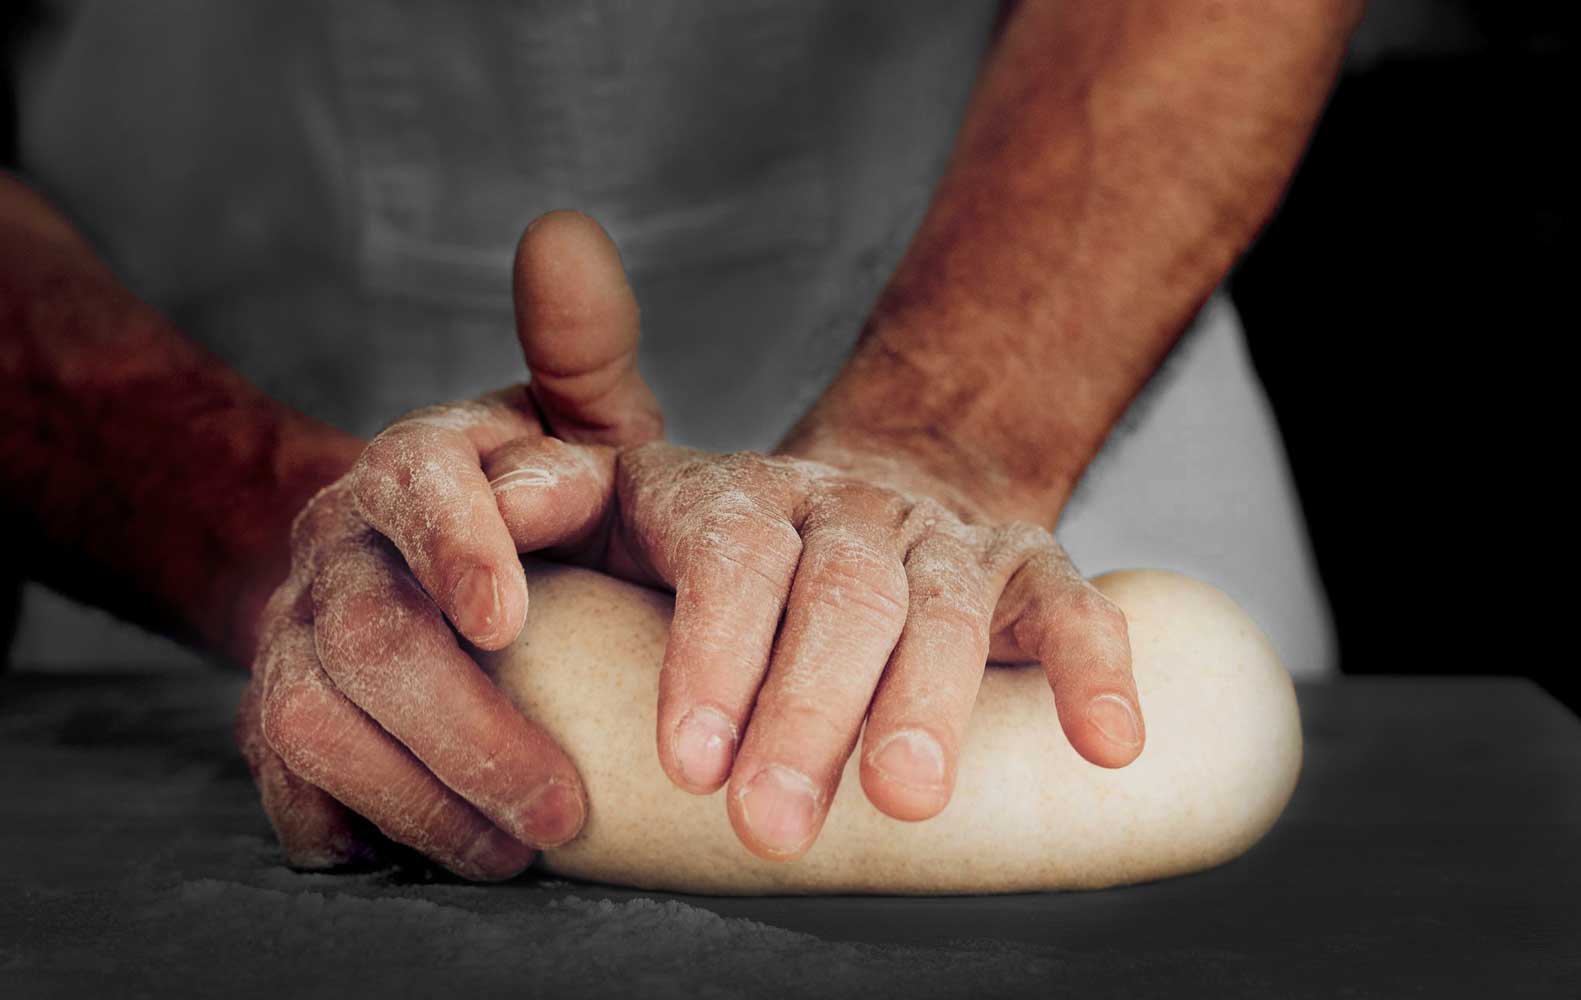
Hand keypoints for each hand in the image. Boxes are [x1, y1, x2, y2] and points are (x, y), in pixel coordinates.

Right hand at [235, 212, 661, 878]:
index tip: (508, 620)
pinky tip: (439, 853)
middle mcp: (340, 549)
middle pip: (367, 636)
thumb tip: (567, 231)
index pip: (414, 484)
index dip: (456, 547)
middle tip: (564, 806)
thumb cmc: (530, 499)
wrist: (414, 565)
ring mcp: (296, 638)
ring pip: (315, 723)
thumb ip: (581, 351)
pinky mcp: (280, 723)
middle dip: (465, 727)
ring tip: (519, 852)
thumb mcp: (570, 423)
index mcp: (416, 466)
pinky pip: (290, 786)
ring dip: (420, 796)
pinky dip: (356, 827)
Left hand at [486, 440, 1144, 860]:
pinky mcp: (1025, 566)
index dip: (712, 651)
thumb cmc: (728, 545)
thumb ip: (554, 491)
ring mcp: (939, 536)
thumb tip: (486, 499)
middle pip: (836, 591)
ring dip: (928, 702)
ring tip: (902, 799)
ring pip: (943, 605)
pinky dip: (1092, 668)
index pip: (728, 554)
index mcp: (743, 499)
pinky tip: (1110, 745)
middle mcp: (844, 508)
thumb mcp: (631, 503)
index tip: (690, 764)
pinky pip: (1070, 605)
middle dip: (806, 708)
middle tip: (773, 824)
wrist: (864, 492)